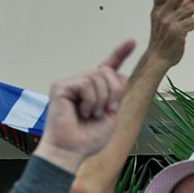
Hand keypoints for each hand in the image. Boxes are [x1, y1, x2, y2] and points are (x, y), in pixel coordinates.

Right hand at [36, 40, 135, 172]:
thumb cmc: (88, 139)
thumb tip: (121, 74)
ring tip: (91, 115)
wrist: (71, 151)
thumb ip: (117, 95)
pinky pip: (86, 83)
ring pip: (98, 76)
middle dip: (114, 92)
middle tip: (107, 111)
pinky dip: (90, 100)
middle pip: (108, 71)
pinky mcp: (61, 86)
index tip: (132, 41)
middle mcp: (82, 84)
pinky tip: (81, 112)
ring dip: (101, 99)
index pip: (109, 67)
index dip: (120, 53)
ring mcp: (71, 84)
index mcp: (94, 91)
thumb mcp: (111, 116)